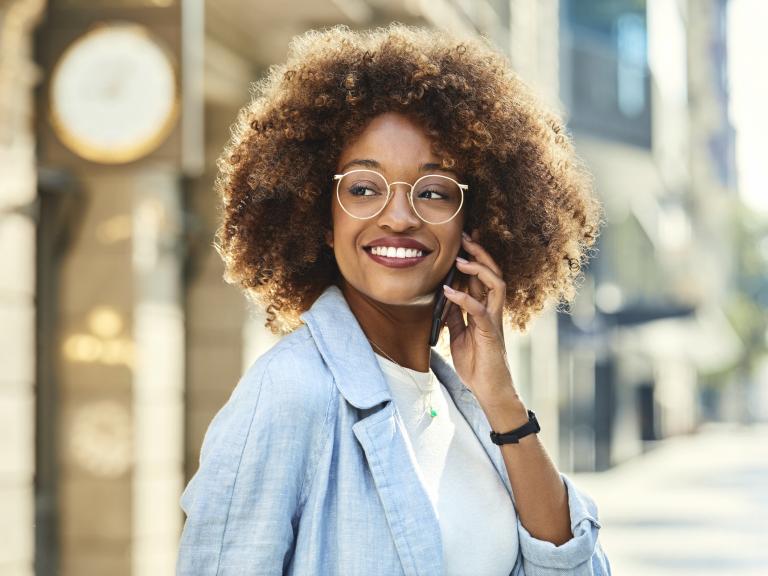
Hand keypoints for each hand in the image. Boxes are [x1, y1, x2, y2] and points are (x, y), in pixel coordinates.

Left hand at [442, 230, 518, 408]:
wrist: (489, 390)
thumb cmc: (477, 365)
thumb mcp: (459, 336)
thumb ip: (455, 316)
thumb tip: (444, 297)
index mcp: (484, 309)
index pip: (482, 277)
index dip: (474, 257)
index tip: (462, 241)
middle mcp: (492, 310)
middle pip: (493, 273)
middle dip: (480, 252)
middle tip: (466, 236)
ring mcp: (493, 320)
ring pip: (496, 284)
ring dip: (479, 269)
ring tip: (461, 259)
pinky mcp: (490, 332)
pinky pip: (479, 310)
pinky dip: (464, 298)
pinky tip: (449, 291)